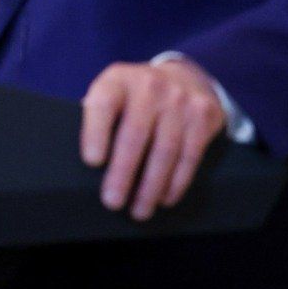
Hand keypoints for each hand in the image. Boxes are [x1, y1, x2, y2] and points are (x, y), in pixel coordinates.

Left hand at [81, 59, 226, 220]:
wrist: (184, 78)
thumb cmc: (134, 96)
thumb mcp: (112, 92)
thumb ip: (98, 116)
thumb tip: (84, 162)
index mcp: (117, 80)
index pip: (102, 104)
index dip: (95, 132)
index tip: (91, 162)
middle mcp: (149, 86)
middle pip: (134, 135)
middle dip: (122, 173)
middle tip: (112, 202)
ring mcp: (179, 100)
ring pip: (165, 151)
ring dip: (150, 187)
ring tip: (138, 211)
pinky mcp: (203, 116)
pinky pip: (189, 156)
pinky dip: (176, 183)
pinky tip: (164, 199)